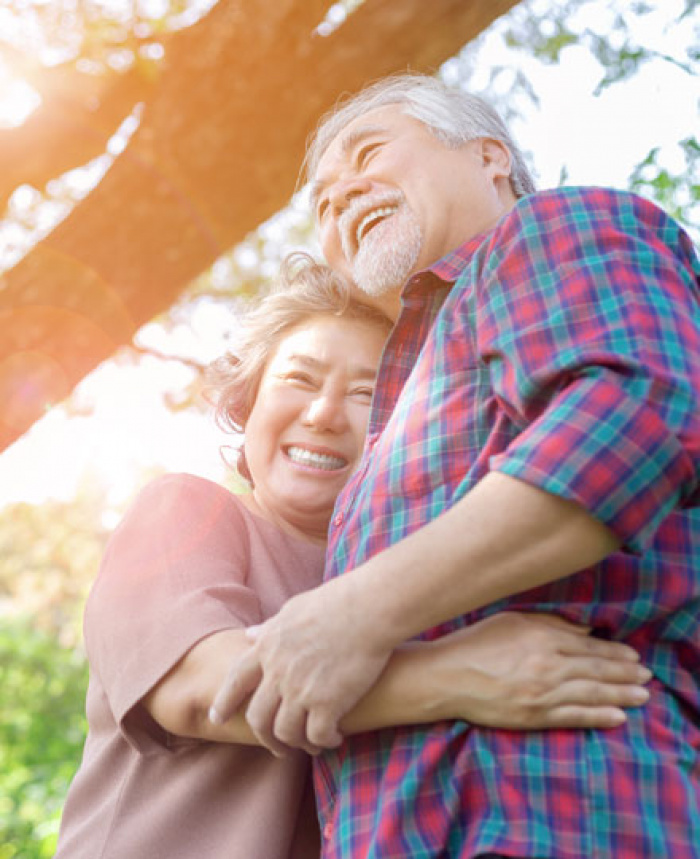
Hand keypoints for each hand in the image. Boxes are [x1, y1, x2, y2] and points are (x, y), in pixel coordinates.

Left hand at [210, 576, 393, 754]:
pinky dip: (324, 742)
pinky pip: (317, 736)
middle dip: (265, 738)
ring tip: (311, 745)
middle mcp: (278, 672)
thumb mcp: (294, 609)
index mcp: (268, 647)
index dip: (224, 702)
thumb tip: (250, 635)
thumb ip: (270, 627)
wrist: (369, 608)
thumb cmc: (336, 602)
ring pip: (285, 733)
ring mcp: (300, 690)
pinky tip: (335, 737)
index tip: (217, 718)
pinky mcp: (327, 703)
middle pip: (258, 718)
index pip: (235, 681)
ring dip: (296, 744)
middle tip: (277, 747)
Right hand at [421, 612, 650, 728]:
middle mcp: (547, 665)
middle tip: (646, 676)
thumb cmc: (475, 643)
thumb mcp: (512, 620)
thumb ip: (550, 623)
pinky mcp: (534, 716)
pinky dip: (598, 717)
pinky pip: (574, 717)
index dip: (614, 652)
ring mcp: (542, 693)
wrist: (447, 676)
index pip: (588, 646)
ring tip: (641, 695)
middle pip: (596, 669)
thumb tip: (585, 630)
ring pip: (591, 693)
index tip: (633, 656)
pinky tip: (618, 717)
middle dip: (625, 673)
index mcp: (541, 638)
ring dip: (621, 694)